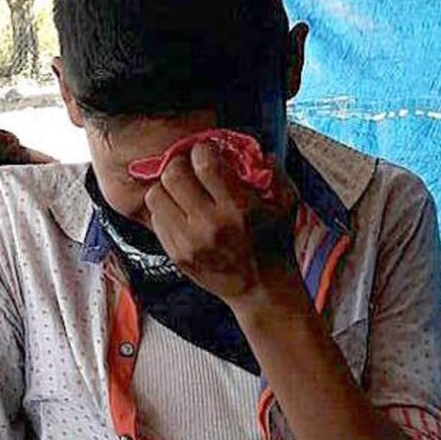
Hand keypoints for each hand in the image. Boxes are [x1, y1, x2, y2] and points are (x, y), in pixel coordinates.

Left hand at [143, 141, 296, 302]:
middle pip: (172, 175)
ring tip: (182, 191)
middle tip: (189, 168)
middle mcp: (209, 224)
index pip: (203, 162)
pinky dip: (164, 210)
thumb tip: (258, 151)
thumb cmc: (274, 243)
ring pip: (155, 195)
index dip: (203, 149)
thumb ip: (274, 174)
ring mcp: (188, 242)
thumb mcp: (284, 205)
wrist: (261, 289)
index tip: (208, 152)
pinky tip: (180, 212)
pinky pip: (155, 219)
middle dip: (180, 164)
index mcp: (237, 208)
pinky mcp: (176, 255)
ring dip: (167, 187)